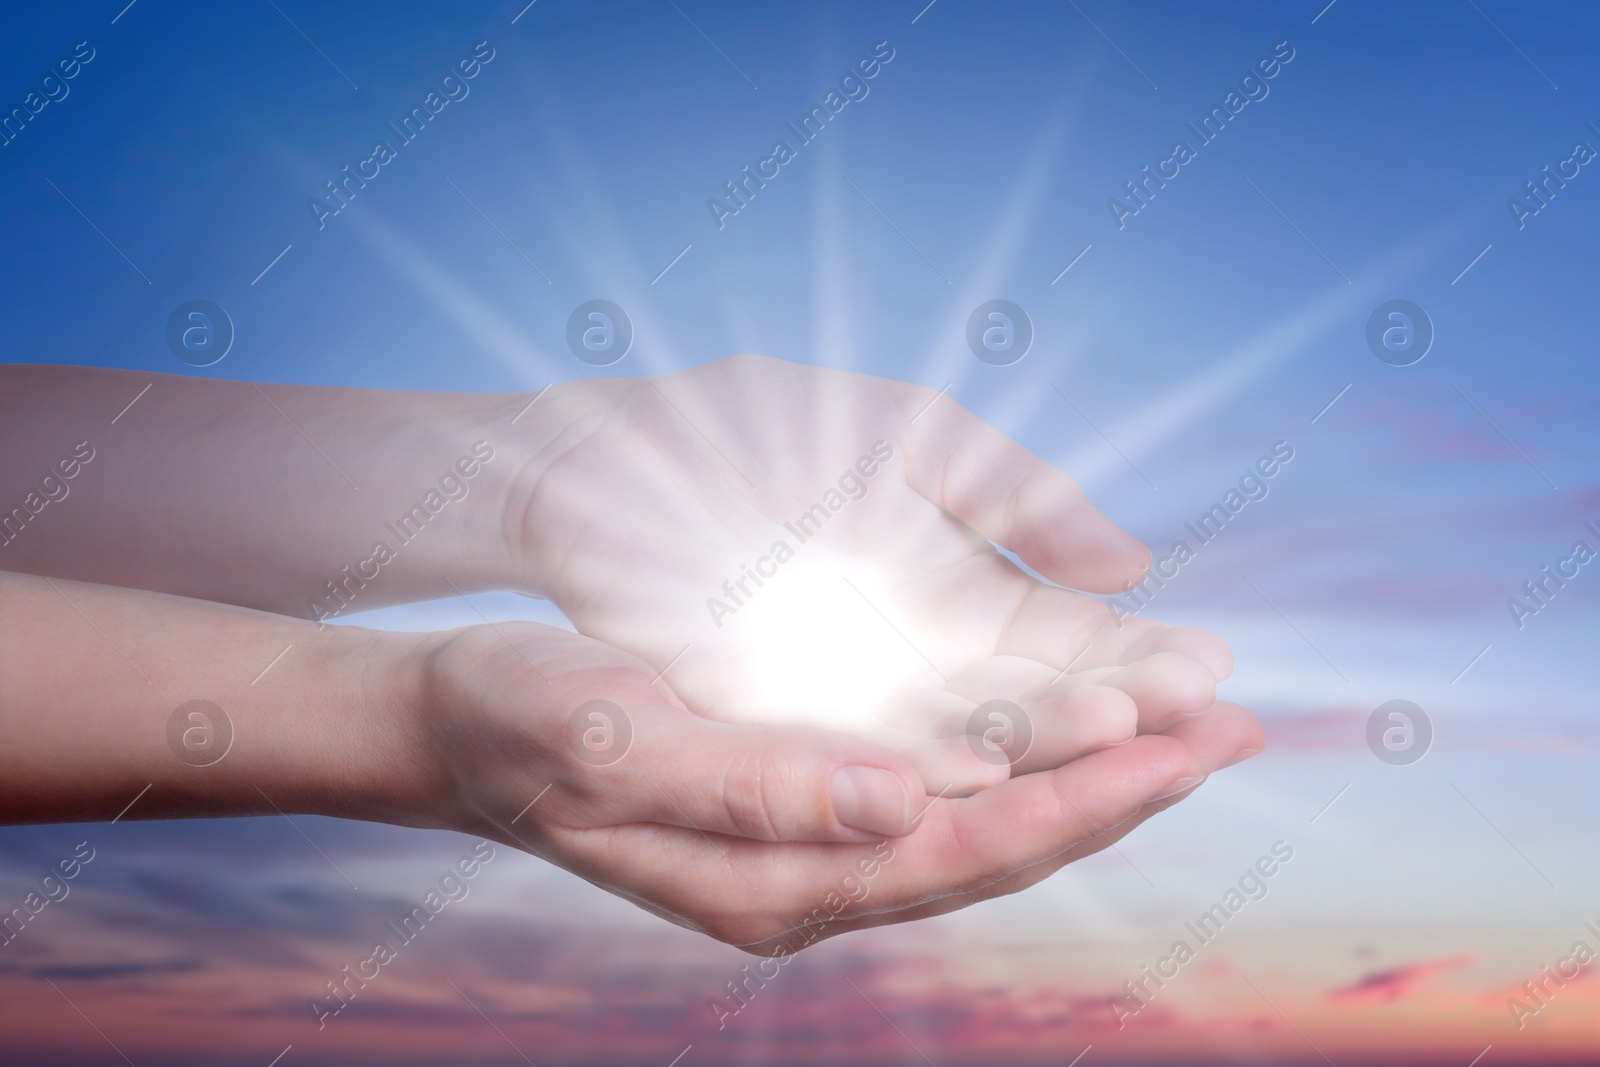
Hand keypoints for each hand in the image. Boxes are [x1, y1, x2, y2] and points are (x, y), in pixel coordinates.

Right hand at [416, 618, 1263, 951]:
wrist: (455, 727)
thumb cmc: (520, 725)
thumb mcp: (619, 743)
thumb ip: (757, 784)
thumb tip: (906, 799)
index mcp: (775, 882)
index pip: (966, 851)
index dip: (1084, 799)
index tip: (1186, 745)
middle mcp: (811, 879)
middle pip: (1002, 845)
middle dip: (1123, 787)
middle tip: (1240, 725)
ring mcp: (812, 846)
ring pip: (983, 816)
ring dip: (1087, 767)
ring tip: (1186, 716)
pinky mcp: (806, 802)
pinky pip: (939, 784)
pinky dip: (1017, 748)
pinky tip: (1063, 715)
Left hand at [502, 356, 1236, 793]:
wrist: (602, 460)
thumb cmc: (751, 432)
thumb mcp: (908, 439)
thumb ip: (1014, 494)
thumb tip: (1131, 564)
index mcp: (948, 589)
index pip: (1060, 641)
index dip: (1134, 654)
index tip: (1213, 666)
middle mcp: (909, 659)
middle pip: (1029, 703)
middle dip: (1118, 711)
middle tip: (1212, 726)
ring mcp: (844, 698)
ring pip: (960, 740)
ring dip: (1044, 748)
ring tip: (1131, 746)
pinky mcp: (774, 724)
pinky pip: (859, 755)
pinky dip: (924, 767)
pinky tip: (995, 772)